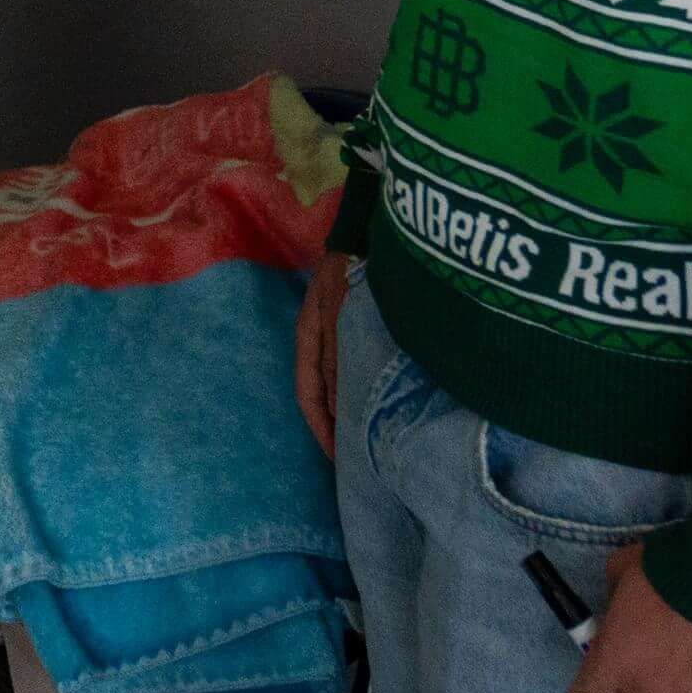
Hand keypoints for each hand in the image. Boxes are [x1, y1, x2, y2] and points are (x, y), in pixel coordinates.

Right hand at [295, 250, 353, 458]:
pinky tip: (384, 399)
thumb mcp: (339, 318)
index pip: (308, 396)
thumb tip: (338, 410)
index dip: (321, 430)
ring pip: (341, 383)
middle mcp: (320, 341)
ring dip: (353, 409)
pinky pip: (358, 368)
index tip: (339, 461)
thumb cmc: (350, 273)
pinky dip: (367, 389)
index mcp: (307, 339)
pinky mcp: (359, 329)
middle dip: (337, 425)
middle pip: (324, 393)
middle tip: (359, 457)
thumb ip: (338, 361)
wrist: (366, 231)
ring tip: (373, 436)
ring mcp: (338, 334)